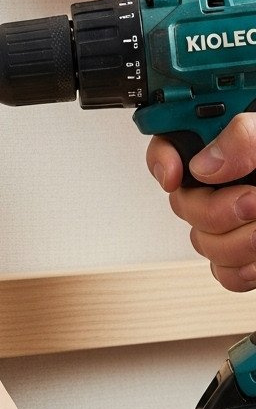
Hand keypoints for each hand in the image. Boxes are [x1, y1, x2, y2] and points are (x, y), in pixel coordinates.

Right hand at [147, 115, 255, 290]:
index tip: (174, 172)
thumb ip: (243, 136)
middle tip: (252, 200)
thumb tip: (207, 163)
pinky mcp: (244, 252)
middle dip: (215, 210)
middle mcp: (225, 179)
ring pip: (201, 241)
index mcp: (225, 139)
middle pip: (182, 202)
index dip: (162, 159)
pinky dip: (242, 270)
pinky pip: (223, 272)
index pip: (170, 142)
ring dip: (236, 242)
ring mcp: (233, 218)